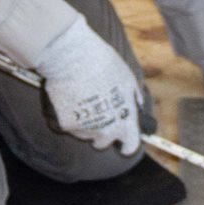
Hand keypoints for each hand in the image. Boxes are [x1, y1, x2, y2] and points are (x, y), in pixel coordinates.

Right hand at [36, 17, 142, 153]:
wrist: (73, 58)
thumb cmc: (104, 65)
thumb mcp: (129, 79)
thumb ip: (135, 98)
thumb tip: (138, 106)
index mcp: (125, 122)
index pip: (130, 146)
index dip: (126, 144)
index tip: (123, 141)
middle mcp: (105, 131)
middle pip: (103, 142)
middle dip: (101, 132)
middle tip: (97, 113)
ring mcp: (84, 130)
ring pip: (84, 134)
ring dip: (84, 122)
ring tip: (81, 98)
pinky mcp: (64, 125)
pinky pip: (67, 125)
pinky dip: (67, 116)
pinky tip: (68, 97)